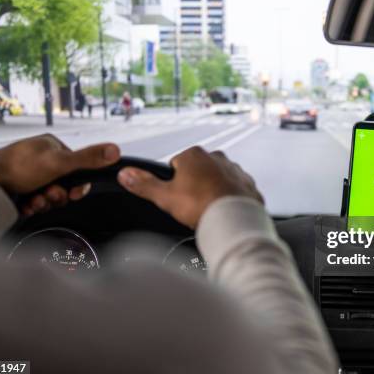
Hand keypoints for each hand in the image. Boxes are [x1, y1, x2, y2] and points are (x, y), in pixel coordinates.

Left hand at [0, 134, 119, 215]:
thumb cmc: (18, 168)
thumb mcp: (60, 162)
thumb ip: (89, 158)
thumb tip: (115, 150)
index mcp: (51, 146)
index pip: (77, 167)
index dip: (77, 184)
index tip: (74, 193)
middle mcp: (40, 159)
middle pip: (64, 184)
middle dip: (58, 195)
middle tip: (48, 195)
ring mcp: (29, 175)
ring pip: (51, 195)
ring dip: (45, 202)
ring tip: (34, 201)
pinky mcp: (20, 191)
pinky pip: (37, 202)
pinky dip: (34, 206)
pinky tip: (26, 205)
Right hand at [117, 146, 262, 227]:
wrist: (235, 219)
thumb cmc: (202, 205)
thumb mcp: (165, 196)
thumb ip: (144, 184)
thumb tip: (126, 174)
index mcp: (194, 155)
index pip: (176, 164)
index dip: (174, 182)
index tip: (177, 196)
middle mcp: (217, 157)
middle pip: (198, 172)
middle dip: (194, 186)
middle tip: (192, 205)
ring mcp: (235, 169)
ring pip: (218, 180)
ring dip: (213, 191)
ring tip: (209, 210)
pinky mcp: (247, 184)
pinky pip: (236, 190)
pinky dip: (230, 199)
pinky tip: (225, 211)